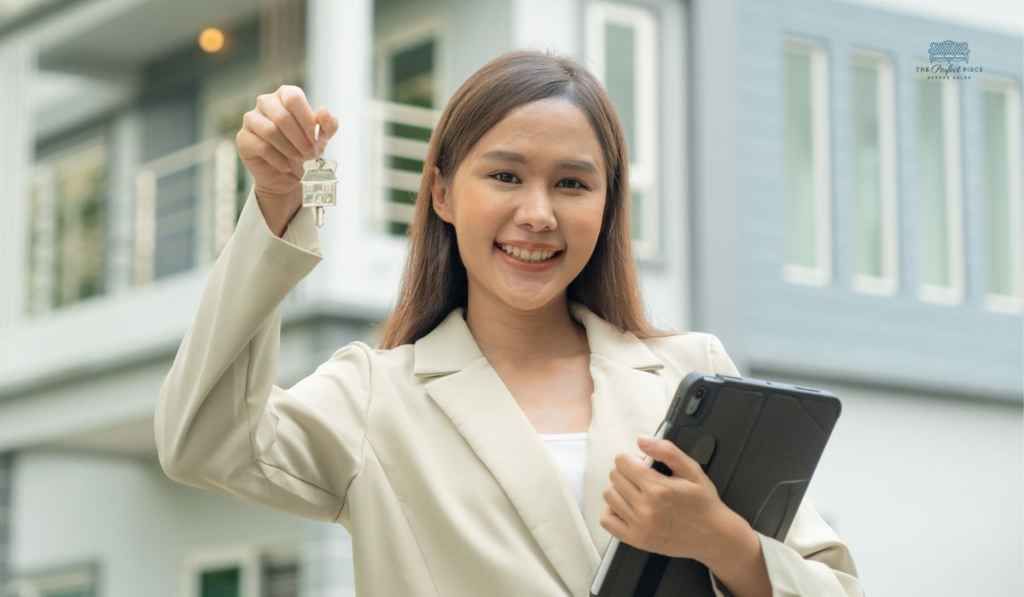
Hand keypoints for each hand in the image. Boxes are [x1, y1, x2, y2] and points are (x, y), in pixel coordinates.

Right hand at [235, 85, 339, 204]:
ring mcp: (251, 119)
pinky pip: (261, 147)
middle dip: (299, 139)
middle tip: (309, 154)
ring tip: (299, 159)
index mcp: (285, 95)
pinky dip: (279, 160)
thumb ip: (328, 124)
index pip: (293, 97)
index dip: (306, 119)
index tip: (316, 139)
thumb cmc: (305, 149)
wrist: (288, 175)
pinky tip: (286, 165)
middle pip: (281, 116)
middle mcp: (265, 102)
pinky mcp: (243, 138)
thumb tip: (323, 111)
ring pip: (269, 131)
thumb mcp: (323, 138)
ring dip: (289, 149)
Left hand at [599, 436, 749, 563]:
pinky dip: (611, 511)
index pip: (622, 463)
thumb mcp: (692, 470)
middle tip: (641, 478)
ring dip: (618, 489)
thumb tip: (640, 440)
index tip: (641, 464)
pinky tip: (626, 507)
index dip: (631, 459)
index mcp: (658, 488)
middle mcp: (645, 508)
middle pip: (614, 477)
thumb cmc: (703, 502)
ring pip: (609, 496)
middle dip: (625, 472)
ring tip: (635, 492)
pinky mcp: (636, 540)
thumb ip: (666, 451)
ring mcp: (639, 526)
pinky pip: (607, 521)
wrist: (713, 536)